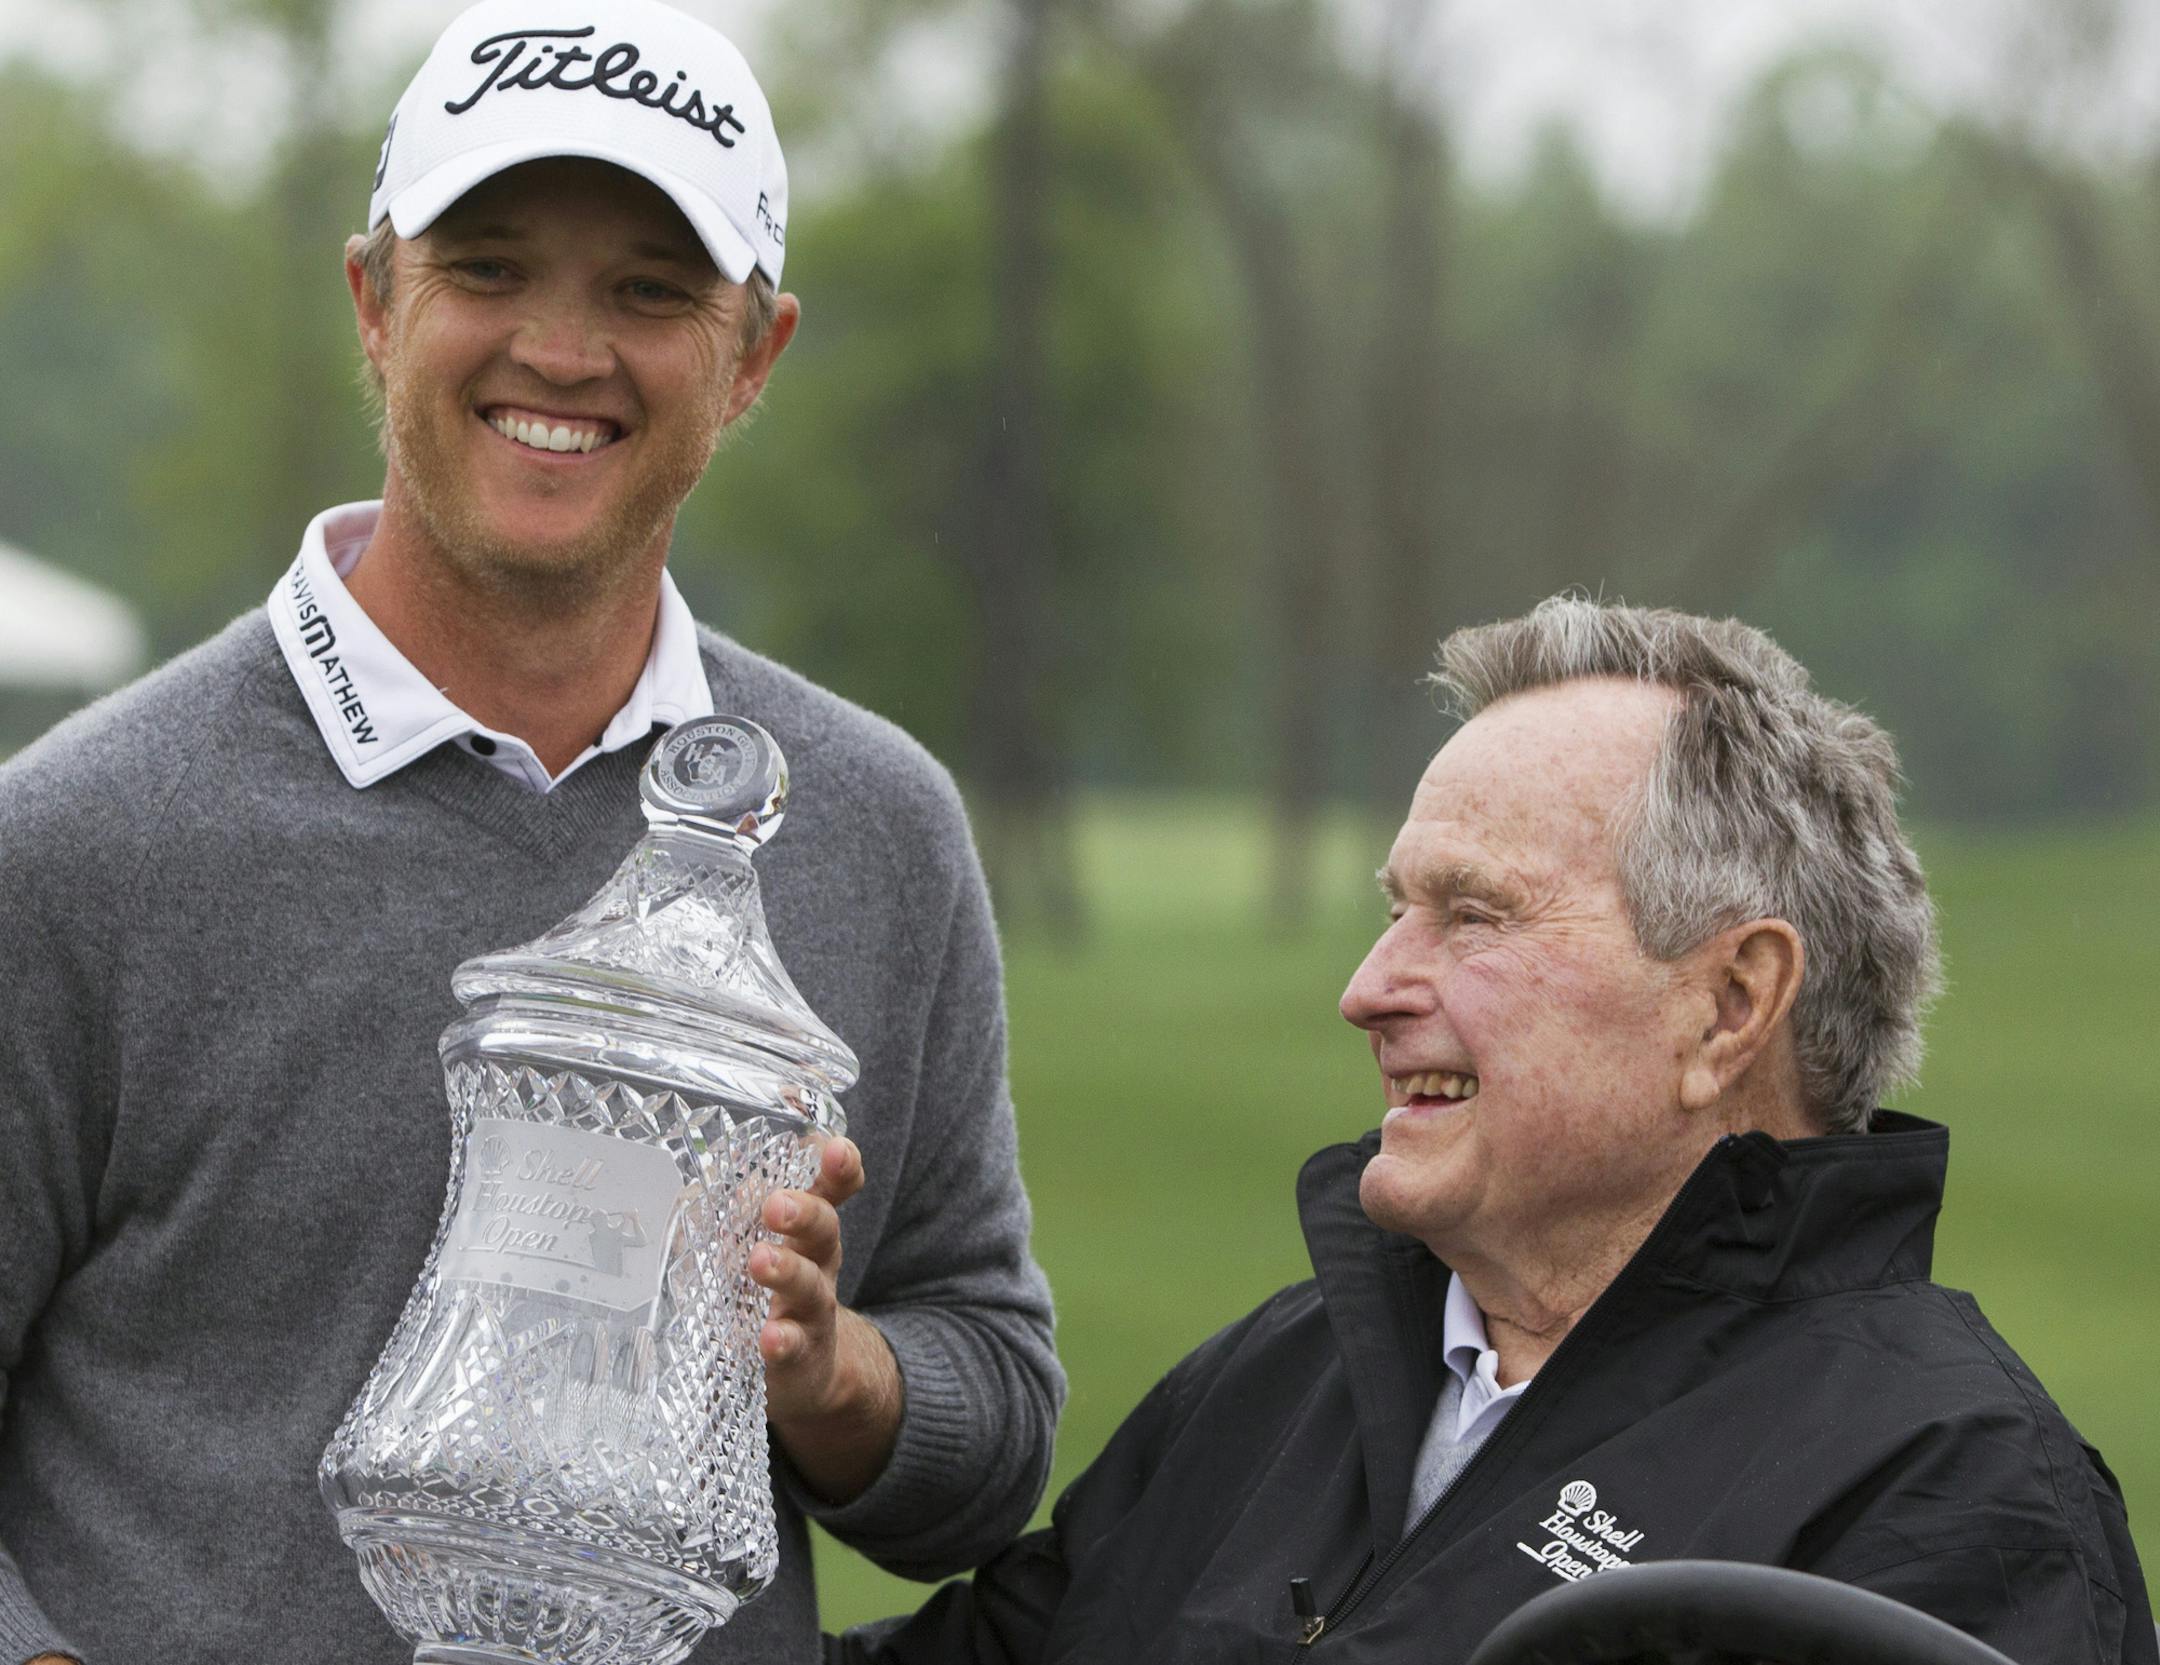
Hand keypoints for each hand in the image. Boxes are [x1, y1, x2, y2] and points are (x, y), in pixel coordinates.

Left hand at [750, 1136, 903, 1503]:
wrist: (800, 1372)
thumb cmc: (763, 1293)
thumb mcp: (750, 1247)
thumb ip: (726, 1216)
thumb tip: (682, 1190)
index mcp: (805, 1229)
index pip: (832, 1187)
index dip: (839, 1166)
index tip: (833, 1148)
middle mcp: (817, 1263)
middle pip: (824, 1229)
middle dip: (804, 1212)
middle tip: (777, 1205)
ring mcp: (811, 1311)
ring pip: (810, 1285)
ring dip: (786, 1270)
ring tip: (760, 1262)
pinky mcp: (798, 1356)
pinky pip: (794, 1347)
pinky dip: (782, 1341)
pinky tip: (769, 1338)